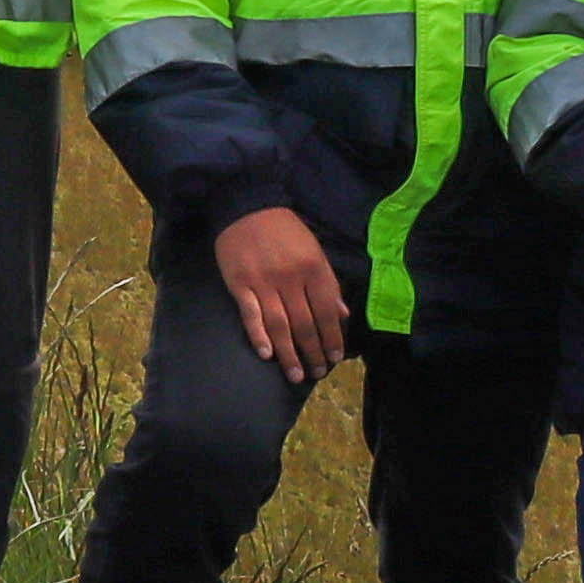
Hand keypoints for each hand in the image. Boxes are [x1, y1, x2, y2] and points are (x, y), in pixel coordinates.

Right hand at [213, 206, 353, 383]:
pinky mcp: (240, 284)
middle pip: (304, 324)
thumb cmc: (285, 231)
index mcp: (314, 268)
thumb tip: (343, 314)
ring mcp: (264, 282)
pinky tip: (267, 355)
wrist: (247, 207)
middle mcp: (291, 278)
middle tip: (317, 373)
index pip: (327, 311)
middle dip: (313, 352)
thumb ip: (328, 283)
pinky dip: (259, 336)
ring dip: (289, 354)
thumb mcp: (314, 250)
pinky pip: (251, 315)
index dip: (332, 338)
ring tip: (296, 375)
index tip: (335, 359)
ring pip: (280, 325)